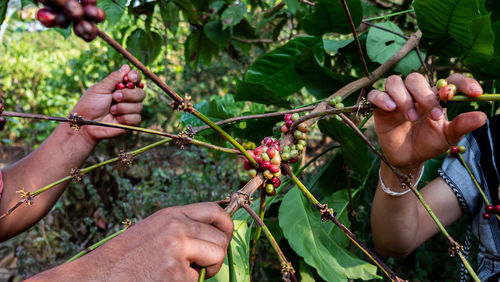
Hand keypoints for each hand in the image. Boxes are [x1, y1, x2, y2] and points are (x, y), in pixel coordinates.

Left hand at [71, 64, 144, 142]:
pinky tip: (116, 119)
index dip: (136, 77)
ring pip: (139, 106)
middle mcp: (128, 97)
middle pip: (141, 92)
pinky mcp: (131, 122)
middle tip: (115, 97)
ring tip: (111, 110)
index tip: (130, 78)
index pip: (135, 78)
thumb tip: (126, 66)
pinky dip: (125, 118)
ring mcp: (130, 110)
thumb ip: (113, 78)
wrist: (86, 124)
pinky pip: (136, 118)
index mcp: (121, 87)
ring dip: (123, 108)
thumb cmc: (90, 105)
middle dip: (128, 95)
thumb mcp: (100, 89)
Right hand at [86, 202, 232, 280]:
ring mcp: (177, 251)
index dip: (226, 225)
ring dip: (206, 271)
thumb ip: (182, 228)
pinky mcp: (175, 275)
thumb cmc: (125, 258)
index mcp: (171, 215)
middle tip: (200, 266)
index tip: (224, 237)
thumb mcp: (154, 230)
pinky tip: (164, 281)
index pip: (214, 210)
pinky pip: (197, 281)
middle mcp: (177, 228)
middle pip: (220, 239)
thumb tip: (214, 234)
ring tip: (182, 274)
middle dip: (215, 256)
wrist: (97, 277)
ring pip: (216, 258)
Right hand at [367, 73, 486, 169]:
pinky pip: (375, 94)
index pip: (448, 80)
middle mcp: (414, 94)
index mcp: (434, 97)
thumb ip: (461, 126)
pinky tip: (390, 109)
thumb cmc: (428, 144)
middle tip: (433, 116)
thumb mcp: (447, 137)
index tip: (476, 93)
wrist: (407, 159)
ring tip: (410, 117)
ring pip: (394, 82)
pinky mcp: (379, 108)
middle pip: (416, 79)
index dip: (463, 82)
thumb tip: (482, 116)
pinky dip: (382, 98)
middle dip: (425, 95)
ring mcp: (395, 99)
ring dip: (403, 98)